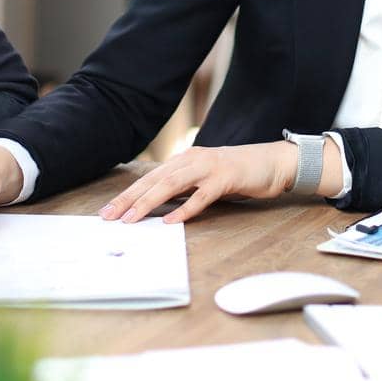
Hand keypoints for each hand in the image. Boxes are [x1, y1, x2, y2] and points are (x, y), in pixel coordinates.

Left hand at [99, 142, 304, 223]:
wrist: (273, 162)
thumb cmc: (238, 174)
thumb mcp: (205, 181)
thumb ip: (184, 190)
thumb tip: (159, 210)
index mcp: (184, 160)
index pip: (149, 179)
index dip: (127, 195)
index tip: (108, 212)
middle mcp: (192, 159)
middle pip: (153, 180)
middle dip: (129, 199)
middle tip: (109, 217)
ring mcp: (209, 167)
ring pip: (171, 185)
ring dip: (148, 203)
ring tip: (131, 219)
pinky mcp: (226, 178)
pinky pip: (202, 195)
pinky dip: (185, 208)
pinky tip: (172, 221)